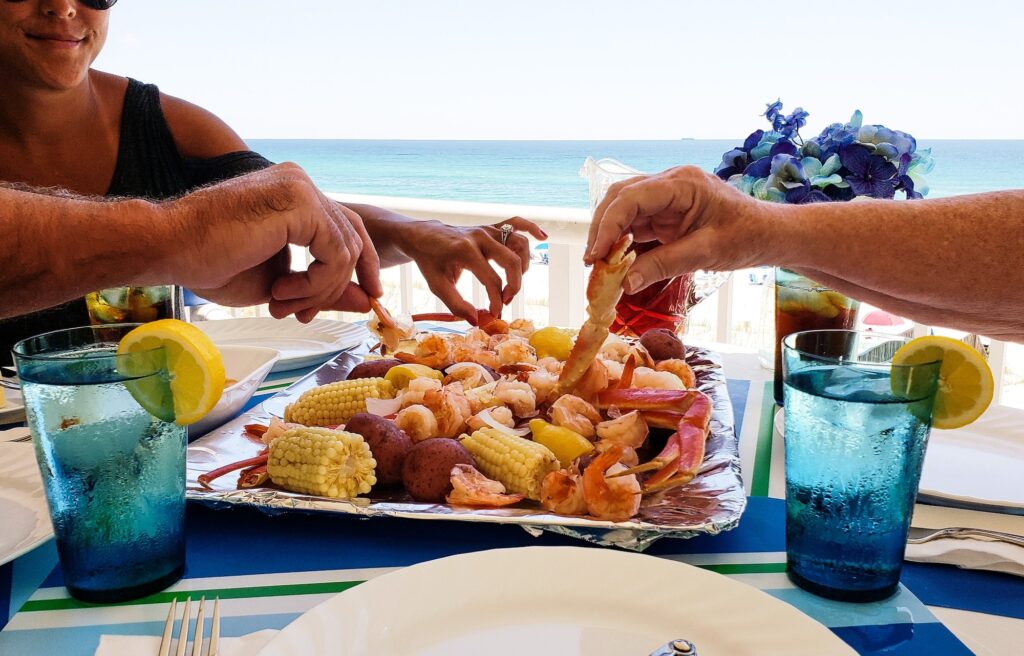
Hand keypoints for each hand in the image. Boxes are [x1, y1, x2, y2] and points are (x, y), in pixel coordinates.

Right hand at [165, 163, 381, 320]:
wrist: (170, 248)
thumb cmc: (212, 263)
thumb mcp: (282, 284)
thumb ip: (326, 288)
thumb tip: (366, 301)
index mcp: (294, 195)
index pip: (345, 228)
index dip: (358, 266)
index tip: (362, 298)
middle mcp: (301, 184)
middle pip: (352, 238)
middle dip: (338, 285)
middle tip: (304, 314)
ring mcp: (302, 189)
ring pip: (346, 249)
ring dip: (319, 290)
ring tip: (282, 304)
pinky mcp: (300, 201)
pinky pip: (335, 252)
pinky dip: (316, 282)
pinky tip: (280, 291)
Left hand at [399, 217, 546, 320]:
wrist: (424, 236)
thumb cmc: (431, 262)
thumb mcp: (437, 286)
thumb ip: (456, 305)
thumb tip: (477, 320)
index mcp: (465, 251)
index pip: (492, 279)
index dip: (496, 300)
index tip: (494, 313)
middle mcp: (480, 237)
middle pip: (511, 261)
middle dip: (513, 285)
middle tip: (505, 301)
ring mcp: (487, 230)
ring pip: (519, 244)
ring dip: (523, 266)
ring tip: (512, 282)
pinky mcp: (491, 227)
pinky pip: (516, 223)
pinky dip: (531, 228)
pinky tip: (543, 237)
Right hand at [584, 166, 778, 293]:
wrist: (769, 234)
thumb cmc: (746, 237)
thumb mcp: (705, 253)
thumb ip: (663, 265)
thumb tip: (625, 284)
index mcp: (682, 184)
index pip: (631, 197)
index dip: (607, 225)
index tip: (595, 255)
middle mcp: (669, 183)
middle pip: (620, 198)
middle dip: (601, 229)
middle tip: (592, 263)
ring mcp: (667, 197)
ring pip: (624, 210)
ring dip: (609, 236)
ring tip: (600, 267)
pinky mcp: (667, 212)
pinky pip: (637, 223)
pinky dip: (624, 243)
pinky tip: (617, 263)